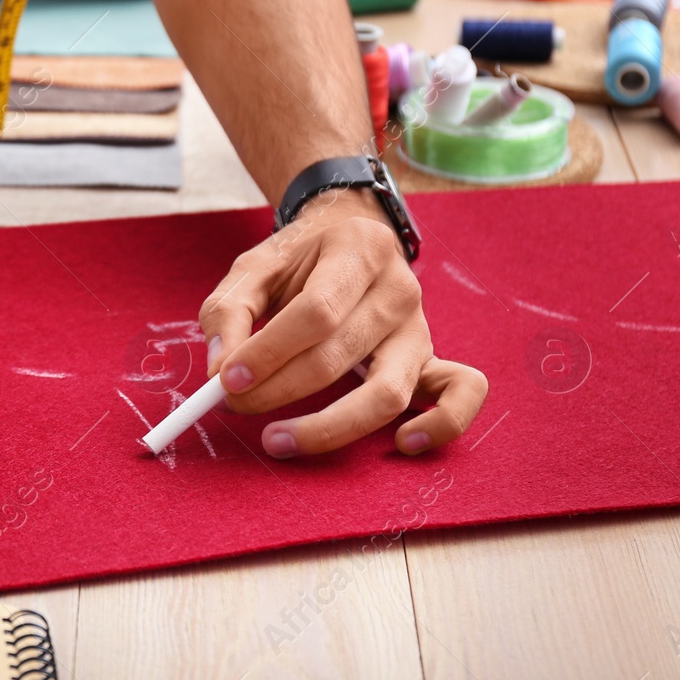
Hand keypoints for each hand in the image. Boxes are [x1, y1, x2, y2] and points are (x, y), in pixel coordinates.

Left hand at [201, 189, 487, 457]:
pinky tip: (400, 443)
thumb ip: (228, 311)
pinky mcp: (432, 357)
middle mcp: (398, 289)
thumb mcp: (254, 267)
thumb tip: (218, 369)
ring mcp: (420, 327)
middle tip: (233, 404)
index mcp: (356, 250)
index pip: (315, 312)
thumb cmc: (298, 258)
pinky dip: (441, 424)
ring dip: (330, 427)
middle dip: (278, 390)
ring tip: (278, 440)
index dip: (269, 352)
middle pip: (340, 356)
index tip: (226, 380)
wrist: (349, 236)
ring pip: (389, 391)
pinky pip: (460, 392)